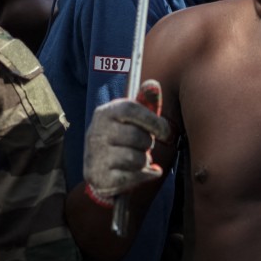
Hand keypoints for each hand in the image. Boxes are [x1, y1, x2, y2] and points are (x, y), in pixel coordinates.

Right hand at [83, 81, 169, 200]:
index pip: (131, 109)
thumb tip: (153, 83)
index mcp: (105, 113)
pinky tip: (139, 173)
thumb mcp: (132, 119)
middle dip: (147, 144)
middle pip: (137, 136)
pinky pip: (133, 177)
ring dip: (144, 161)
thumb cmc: (122, 139)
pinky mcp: (99, 176)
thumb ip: (145, 101)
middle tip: (142, 147)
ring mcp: (95, 155)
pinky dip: (143, 176)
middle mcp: (96, 132)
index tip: (165, 132)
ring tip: (137, 159)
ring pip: (136, 158)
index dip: (153, 121)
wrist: (100, 170)